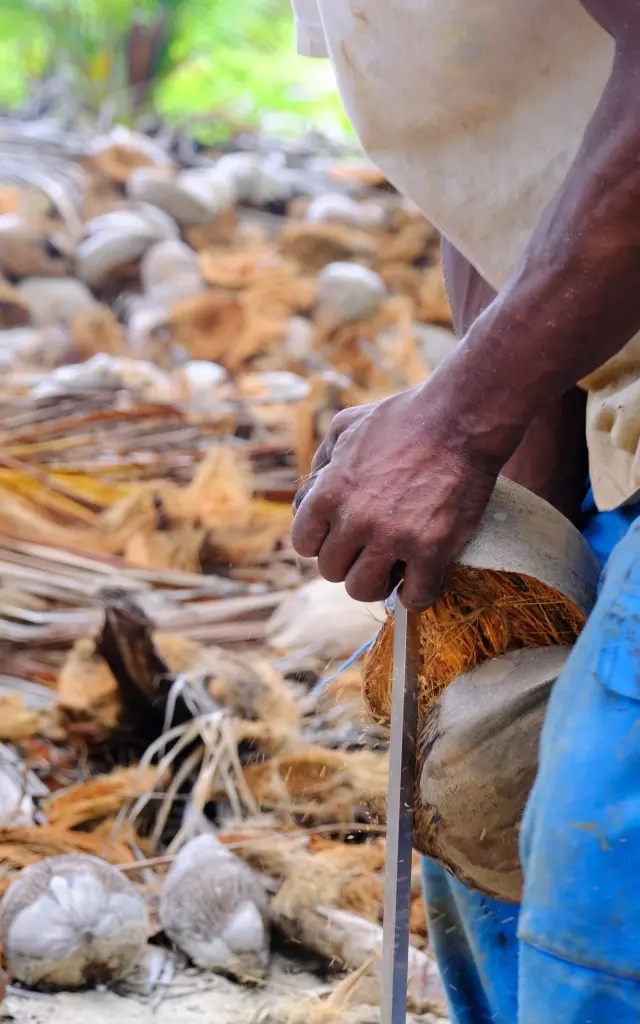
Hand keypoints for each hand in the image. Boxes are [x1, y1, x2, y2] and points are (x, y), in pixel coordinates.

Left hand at [291, 383, 500, 609]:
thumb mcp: (347, 426)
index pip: (303, 543)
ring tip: (389, 569)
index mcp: (330, 492)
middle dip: (347, 561)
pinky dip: (415, 595)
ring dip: (374, 583)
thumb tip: (308, 493)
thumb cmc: (404, 418)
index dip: (320, 542)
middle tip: (368, 550)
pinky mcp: (432, 550)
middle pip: (331, 571)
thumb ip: (322, 460)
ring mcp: (393, 538)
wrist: (460, 420)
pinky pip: (415, 596)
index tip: (338, 537)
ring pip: (363, 590)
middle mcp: (355, 520)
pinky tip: (418, 581)